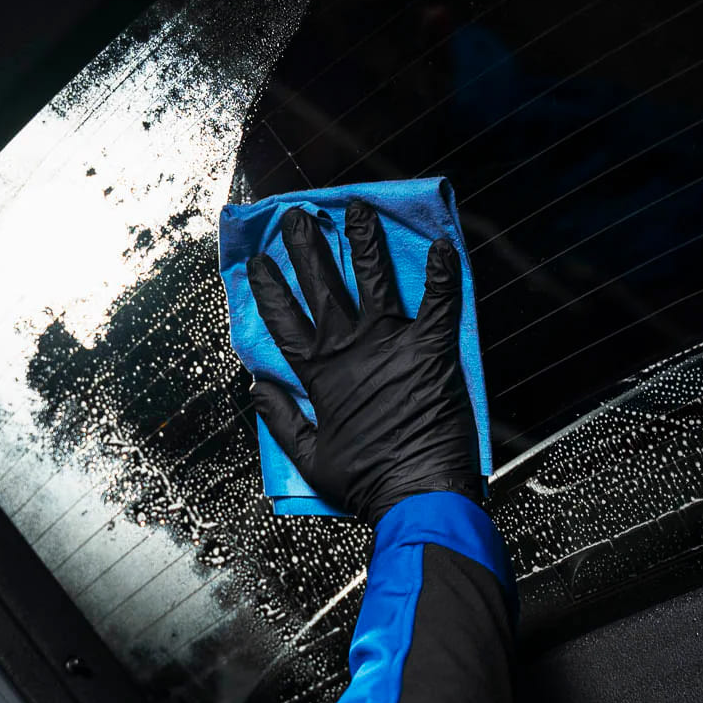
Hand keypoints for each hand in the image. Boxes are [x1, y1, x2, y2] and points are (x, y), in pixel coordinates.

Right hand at [247, 199, 481, 525]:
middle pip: (322, 287)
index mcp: (321, 374)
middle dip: (307, 249)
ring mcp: (393, 345)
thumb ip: (281, 419)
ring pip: (373, 280)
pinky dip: (443, 275)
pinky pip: (440, 304)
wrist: (418, 494)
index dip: (269, 290)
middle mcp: (352, 348)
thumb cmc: (365, 481)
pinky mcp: (432, 350)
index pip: (285, 321)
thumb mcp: (309, 457)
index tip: (257, 263)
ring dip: (364, 243)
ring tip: (358, 209)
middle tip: (296, 216)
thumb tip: (256, 385)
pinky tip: (445, 246)